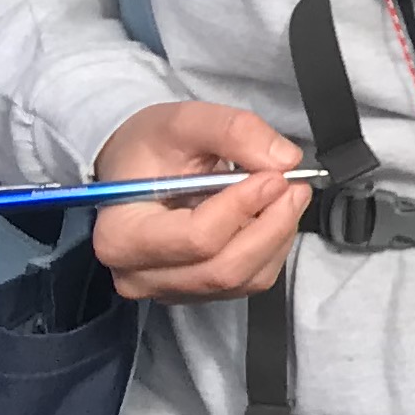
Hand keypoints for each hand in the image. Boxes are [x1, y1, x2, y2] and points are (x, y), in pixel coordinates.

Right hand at [89, 100, 310, 302]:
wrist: (139, 168)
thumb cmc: (152, 147)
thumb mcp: (186, 121)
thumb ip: (233, 131)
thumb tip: (284, 160)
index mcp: (119, 235)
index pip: (197, 238)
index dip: (244, 207)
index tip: (274, 176)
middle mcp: (137, 275)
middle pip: (224, 268)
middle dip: (272, 225)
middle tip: (294, 186)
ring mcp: (168, 289)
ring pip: (245, 278)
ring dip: (278, 235)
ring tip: (287, 195)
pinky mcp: (198, 292)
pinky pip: (252, 280)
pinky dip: (273, 247)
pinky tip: (270, 216)